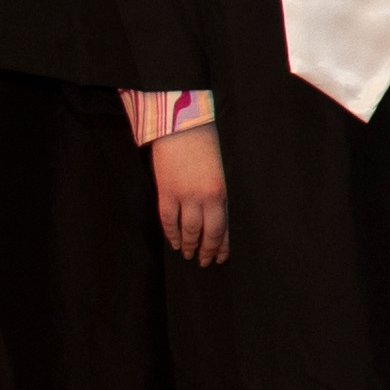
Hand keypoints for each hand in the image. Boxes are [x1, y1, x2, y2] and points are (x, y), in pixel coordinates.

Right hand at [150, 125, 228, 265]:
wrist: (181, 127)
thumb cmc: (204, 145)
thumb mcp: (219, 171)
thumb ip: (217, 194)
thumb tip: (215, 217)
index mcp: (221, 192)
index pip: (223, 227)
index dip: (222, 245)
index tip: (221, 257)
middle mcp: (204, 198)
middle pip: (206, 232)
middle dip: (206, 250)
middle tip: (204, 262)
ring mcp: (183, 196)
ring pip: (187, 230)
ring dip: (188, 245)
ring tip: (188, 254)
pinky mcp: (165, 192)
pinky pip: (167, 219)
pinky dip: (170, 233)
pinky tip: (173, 241)